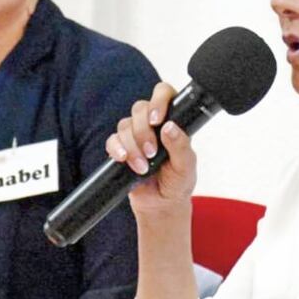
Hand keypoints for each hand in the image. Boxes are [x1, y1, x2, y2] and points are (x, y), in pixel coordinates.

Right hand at [105, 82, 196, 218]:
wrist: (161, 204)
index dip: (159, 100)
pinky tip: (124, 160)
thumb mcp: (186, 167)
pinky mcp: (121, 148)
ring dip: (133, 146)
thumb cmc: (178, 182)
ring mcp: (135, 135)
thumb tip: (170, 127)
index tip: (157, 120)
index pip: (164, 93)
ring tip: (143, 166)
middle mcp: (153, 124)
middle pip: (140, 108)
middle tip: (152, 152)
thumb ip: (181, 147)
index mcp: (173, 121)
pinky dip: (117, 150)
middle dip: (143, 131)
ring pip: (125, 124)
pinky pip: (112, 140)